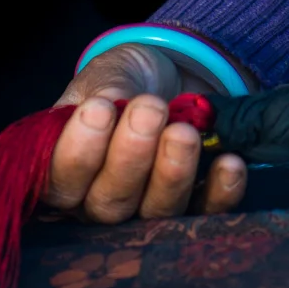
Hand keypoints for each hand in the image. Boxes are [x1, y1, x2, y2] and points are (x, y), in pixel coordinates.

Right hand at [43, 40, 247, 222]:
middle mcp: (100, 203)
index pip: (59, 182)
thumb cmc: (126, 79)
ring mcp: (149, 209)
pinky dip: (220, 191)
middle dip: (130, 157)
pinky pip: (206, 213)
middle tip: (150, 110)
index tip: (99, 109)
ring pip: (156, 212)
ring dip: (172, 173)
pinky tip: (228, 163)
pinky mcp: (195, 207)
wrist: (172, 74)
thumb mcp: (107, 74)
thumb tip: (108, 104)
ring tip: (184, 133)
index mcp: (65, 173)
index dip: (77, 153)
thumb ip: (104, 92)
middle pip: (109, 204)